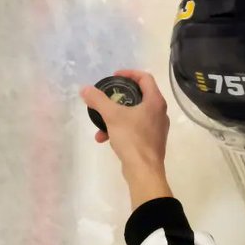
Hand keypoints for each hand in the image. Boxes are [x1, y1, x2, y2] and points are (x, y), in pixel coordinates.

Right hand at [79, 69, 172, 208]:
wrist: (144, 171)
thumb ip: (98, 100)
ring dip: (115, 117)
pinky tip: (105, 139)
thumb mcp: (112, 116)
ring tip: (100, 124)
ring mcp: (157, 128)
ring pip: (134, 114)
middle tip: (107, 97)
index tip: (114, 76)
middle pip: (139, 96)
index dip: (129, 73)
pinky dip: (120, 129)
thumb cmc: (132, 139)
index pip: (145, 78)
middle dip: (118, 98)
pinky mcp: (151, 141)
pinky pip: (134, 128)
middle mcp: (159, 112)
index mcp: (155, 101)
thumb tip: (85, 89)